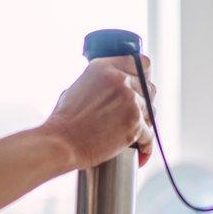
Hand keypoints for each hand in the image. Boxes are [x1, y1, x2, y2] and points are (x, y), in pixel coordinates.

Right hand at [41, 55, 155, 169]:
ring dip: (144, 123)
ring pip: (151, 112)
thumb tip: (111, 88)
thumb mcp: (78, 87)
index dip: (142, 76)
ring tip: (133, 134)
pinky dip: (145, 145)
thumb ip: (100, 82)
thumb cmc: (64, 121)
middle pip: (149, 88)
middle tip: (134, 114)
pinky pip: (149, 135)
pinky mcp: (134, 123)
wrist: (61, 143)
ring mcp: (129, 101)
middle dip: (143, 102)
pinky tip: (141, 151)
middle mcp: (120, 80)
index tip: (140, 86)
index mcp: (104, 68)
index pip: (139, 63)